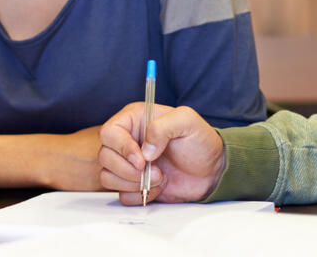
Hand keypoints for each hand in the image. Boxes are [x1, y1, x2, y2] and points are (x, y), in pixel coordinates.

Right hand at [98, 102, 225, 204]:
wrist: (211, 171)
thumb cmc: (200, 142)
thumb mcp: (187, 121)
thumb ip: (163, 126)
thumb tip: (144, 150)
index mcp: (135, 120)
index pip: (109, 132)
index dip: (121, 147)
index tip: (141, 158)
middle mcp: (128, 141)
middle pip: (105, 156)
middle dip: (129, 169)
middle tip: (156, 170)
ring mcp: (129, 164)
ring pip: (108, 176)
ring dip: (134, 182)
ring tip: (160, 177)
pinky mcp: (133, 184)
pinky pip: (122, 195)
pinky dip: (139, 195)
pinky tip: (158, 187)